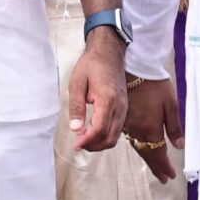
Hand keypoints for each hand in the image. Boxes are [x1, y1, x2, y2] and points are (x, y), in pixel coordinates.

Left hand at [68, 34, 127, 151]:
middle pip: (110, 138)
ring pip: (115, 136)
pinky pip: (117, 129)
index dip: (88, 141)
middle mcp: (119, 107)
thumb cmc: (92, 65)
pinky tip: (93, 131)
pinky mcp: (123, 108)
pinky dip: (106, 136)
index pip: (100, 129)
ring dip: (100, 143)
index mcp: (108, 99)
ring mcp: (124, 108)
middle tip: (78, 144)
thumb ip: (76, 106)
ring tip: (84, 139)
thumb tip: (75, 128)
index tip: (76, 145)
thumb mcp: (77, 83)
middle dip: (94, 146)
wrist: (108, 53)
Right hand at [123, 75, 184, 181]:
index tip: (171, 176)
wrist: (133, 69)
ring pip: (138, 148)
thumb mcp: (171, 104)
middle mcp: (137, 131)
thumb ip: (174, 127)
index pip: (158, 154)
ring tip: (156, 168)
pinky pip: (131, 139)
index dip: (164, 166)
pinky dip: (139, 148)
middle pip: (147, 154)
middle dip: (157, 167)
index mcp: (150, 129)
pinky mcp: (123, 119)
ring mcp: (128, 126)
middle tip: (164, 178)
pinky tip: (142, 148)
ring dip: (148, 159)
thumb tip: (179, 145)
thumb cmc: (155, 85)